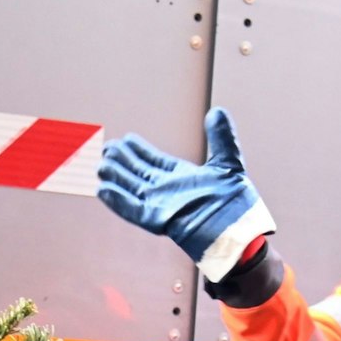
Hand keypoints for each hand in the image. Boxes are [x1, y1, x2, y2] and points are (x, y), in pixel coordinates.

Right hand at [97, 107, 275, 280]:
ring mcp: (162, 207)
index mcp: (182, 178)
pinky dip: (118, 201)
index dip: (139, 150)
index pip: (154, 161)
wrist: (239, 229)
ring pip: (132, 190)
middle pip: (138, 174)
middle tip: (106, 148)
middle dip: (122, 162)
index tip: (125, 139)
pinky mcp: (158, 221)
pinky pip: (133, 210)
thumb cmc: (236, 203)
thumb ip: (221, 137)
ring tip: (101, 166)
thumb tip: (216, 111)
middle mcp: (169, 192)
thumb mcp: (229, 162)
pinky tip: (103, 190)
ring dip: (116, 178)